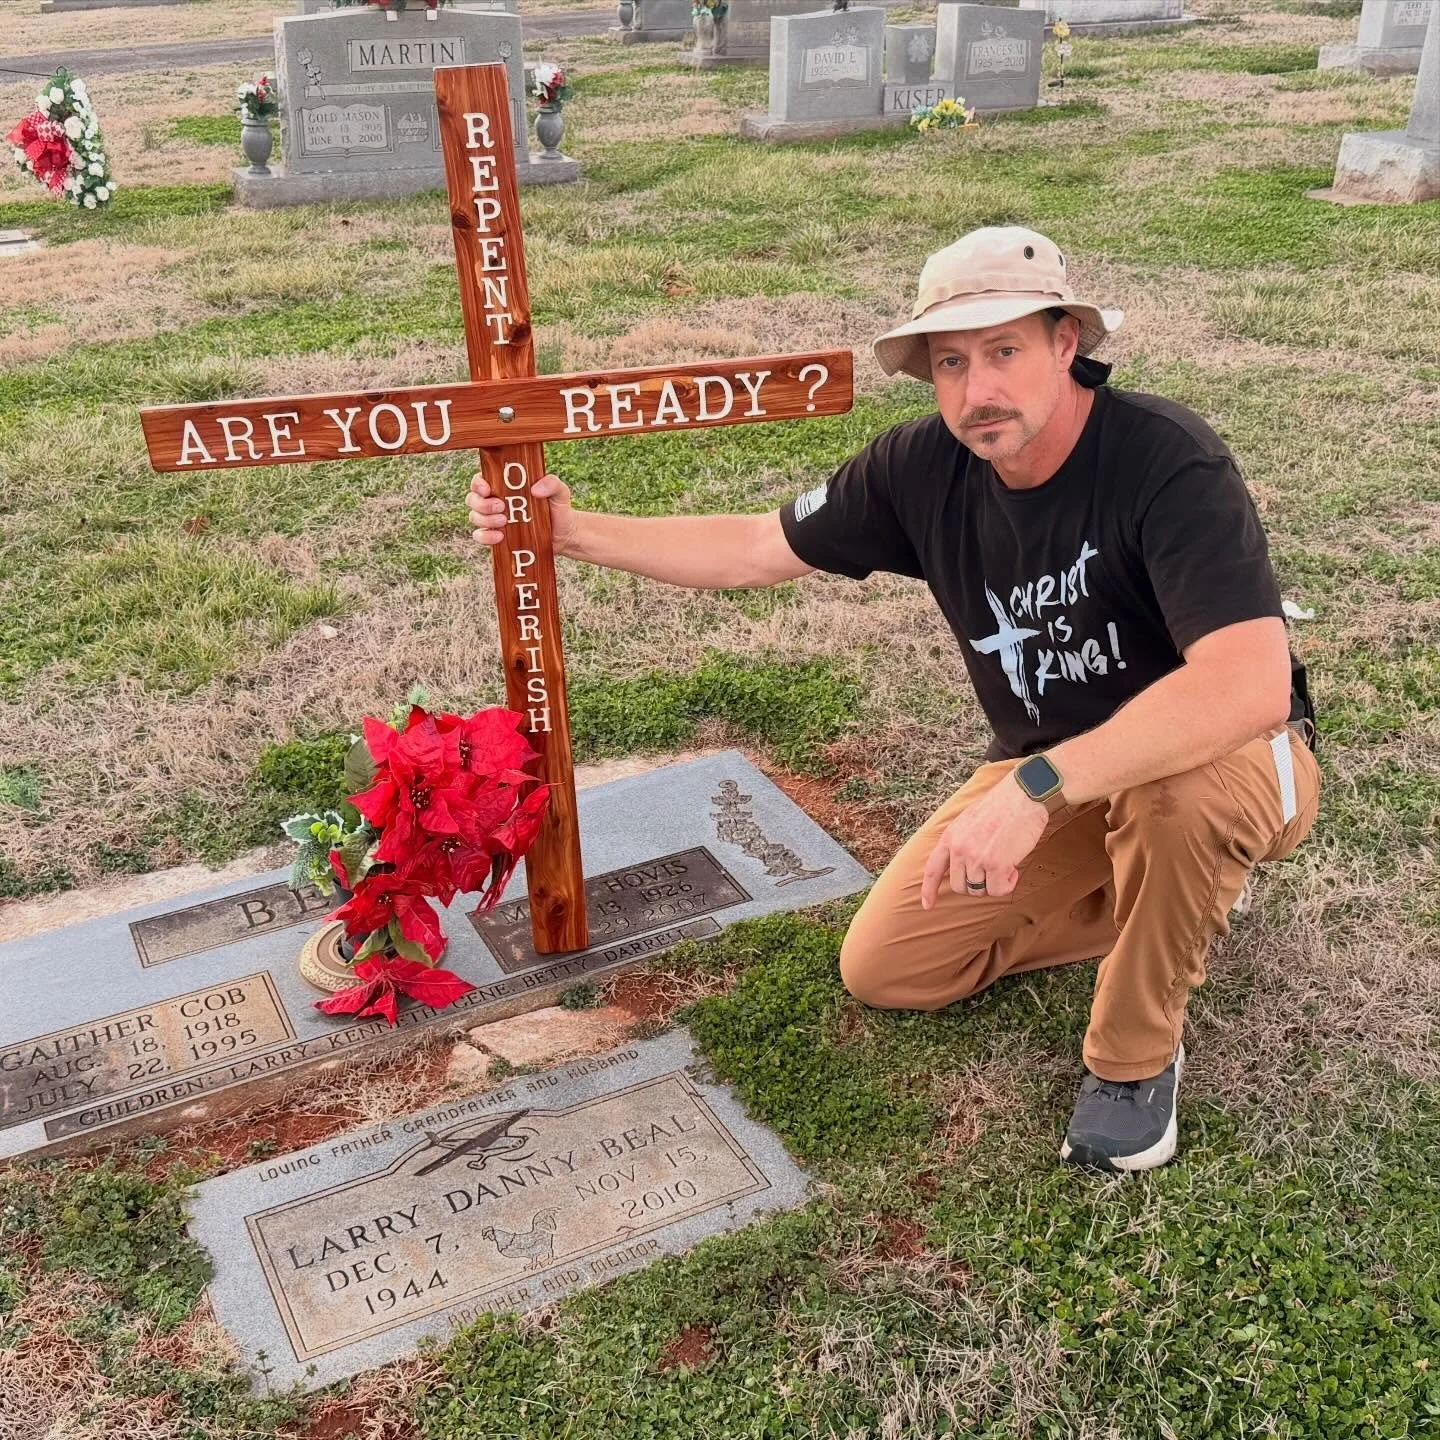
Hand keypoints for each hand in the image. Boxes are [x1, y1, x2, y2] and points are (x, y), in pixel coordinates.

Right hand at [468, 470, 577, 556]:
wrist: (563, 534)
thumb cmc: (558, 508)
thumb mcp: (560, 492)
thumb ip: (552, 483)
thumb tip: (535, 489)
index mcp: (503, 485)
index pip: (480, 480)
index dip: (478, 484)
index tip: (488, 489)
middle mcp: (494, 500)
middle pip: (472, 499)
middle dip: (482, 504)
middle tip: (502, 507)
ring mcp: (493, 519)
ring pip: (474, 517)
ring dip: (485, 520)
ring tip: (504, 522)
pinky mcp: (496, 536)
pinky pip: (480, 536)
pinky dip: (486, 537)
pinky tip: (500, 537)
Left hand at [920, 772, 1049, 908]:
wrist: (1022, 795)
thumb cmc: (1001, 806)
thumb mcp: (968, 820)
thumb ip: (960, 841)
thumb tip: (961, 866)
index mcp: (950, 837)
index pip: (933, 869)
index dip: (929, 890)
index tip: (928, 905)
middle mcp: (959, 849)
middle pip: (960, 887)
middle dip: (976, 885)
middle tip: (992, 870)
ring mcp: (977, 858)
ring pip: (980, 890)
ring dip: (994, 883)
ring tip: (1006, 863)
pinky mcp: (997, 865)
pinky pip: (998, 890)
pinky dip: (1008, 885)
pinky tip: (1014, 868)